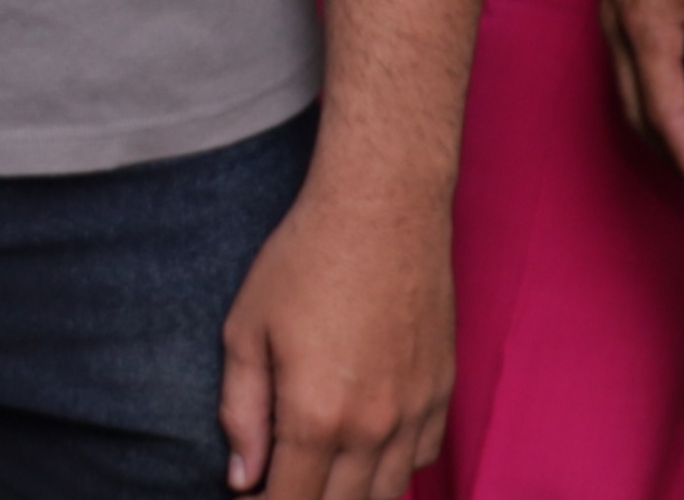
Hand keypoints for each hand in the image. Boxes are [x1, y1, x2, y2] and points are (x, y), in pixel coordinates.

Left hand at [217, 179, 450, 498]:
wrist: (382, 212)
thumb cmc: (303, 262)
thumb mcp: (246, 330)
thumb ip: (241, 411)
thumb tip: (241, 477)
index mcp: (317, 415)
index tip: (247, 499)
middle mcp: (374, 427)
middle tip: (275, 487)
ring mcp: (416, 413)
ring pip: (388, 494)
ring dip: (350, 495)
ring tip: (314, 477)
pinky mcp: (442, 395)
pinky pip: (420, 460)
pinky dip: (389, 470)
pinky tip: (360, 453)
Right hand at [605, 0, 683, 201]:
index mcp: (647, 30)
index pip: (665, 113)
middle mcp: (620, 31)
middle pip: (638, 111)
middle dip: (671, 151)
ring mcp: (613, 17)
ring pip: (632, 91)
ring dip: (664, 124)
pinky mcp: (618, 4)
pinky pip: (633, 66)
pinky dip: (657, 94)